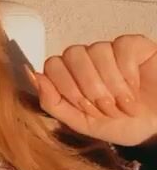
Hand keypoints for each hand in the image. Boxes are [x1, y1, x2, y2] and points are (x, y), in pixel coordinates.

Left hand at [24, 35, 156, 146]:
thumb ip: (54, 103)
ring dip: (111, 85)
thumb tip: (33, 75)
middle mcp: (87, 58)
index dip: (68, 89)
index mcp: (71, 75)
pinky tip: (136, 88)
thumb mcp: (83, 123)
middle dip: (89, 88)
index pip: (53, 66)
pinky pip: (120, 48)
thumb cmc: (122, 124)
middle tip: (107, 108)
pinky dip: (128, 74)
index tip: (87, 109)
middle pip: (71, 55)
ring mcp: (109, 49)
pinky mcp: (133, 44)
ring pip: (96, 52)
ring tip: (124, 104)